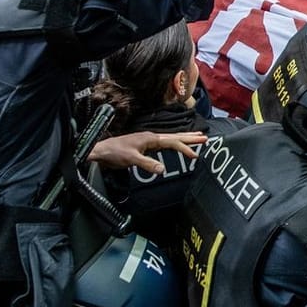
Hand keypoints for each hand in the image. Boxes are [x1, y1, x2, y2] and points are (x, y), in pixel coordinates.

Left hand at [88, 129, 206, 173]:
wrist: (101, 152)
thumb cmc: (114, 153)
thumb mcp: (131, 160)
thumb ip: (148, 164)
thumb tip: (162, 169)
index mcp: (150, 138)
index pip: (172, 142)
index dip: (185, 149)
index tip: (195, 156)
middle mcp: (151, 137)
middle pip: (175, 136)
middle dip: (190, 137)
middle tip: (205, 138)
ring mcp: (148, 141)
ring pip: (170, 138)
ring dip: (184, 138)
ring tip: (197, 137)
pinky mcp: (145, 146)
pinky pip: (164, 144)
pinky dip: (174, 143)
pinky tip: (176, 145)